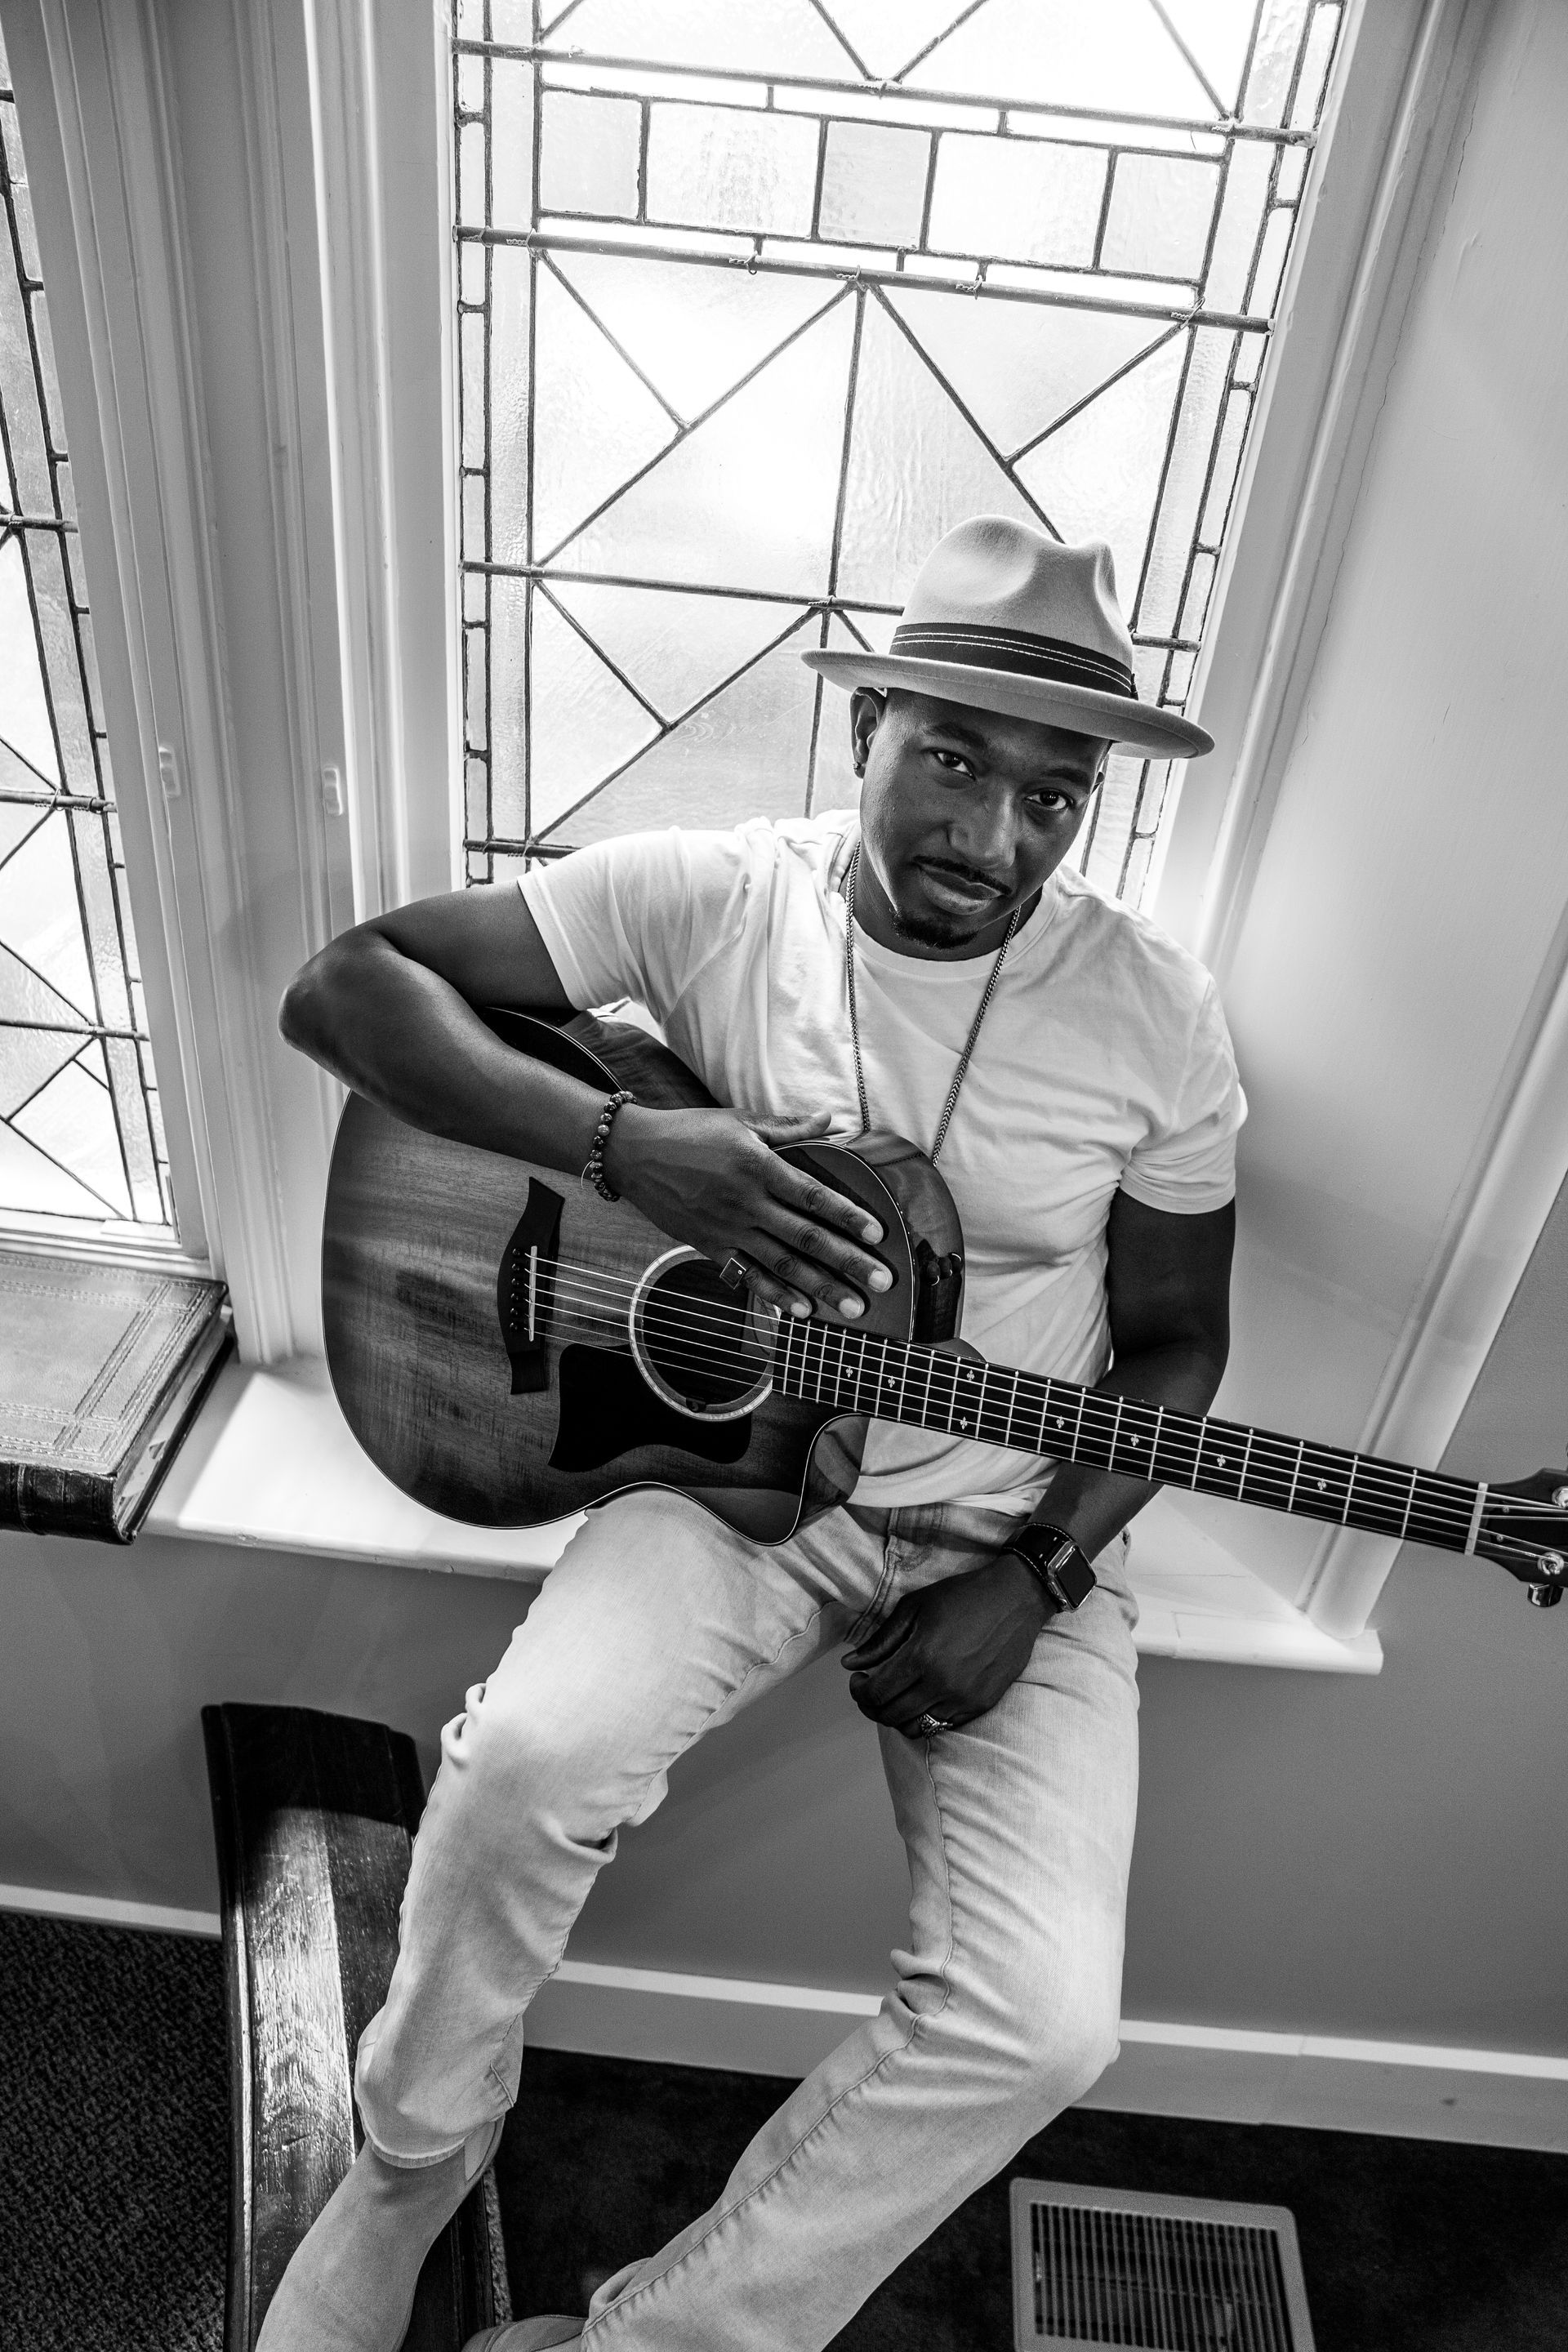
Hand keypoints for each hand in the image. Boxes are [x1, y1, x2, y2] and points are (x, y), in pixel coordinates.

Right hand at [602, 1103, 892, 1322]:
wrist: (633, 1154)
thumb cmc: (690, 1132)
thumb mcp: (739, 1121)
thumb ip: (787, 1127)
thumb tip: (829, 1120)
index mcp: (758, 1166)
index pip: (813, 1195)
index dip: (848, 1215)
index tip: (877, 1234)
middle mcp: (746, 1202)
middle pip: (806, 1236)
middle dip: (848, 1262)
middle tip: (882, 1282)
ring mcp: (727, 1229)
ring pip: (782, 1263)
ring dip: (820, 1287)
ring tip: (852, 1307)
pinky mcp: (709, 1247)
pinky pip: (747, 1275)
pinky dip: (775, 1295)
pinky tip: (801, 1311)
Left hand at [842, 1551, 1050, 1734]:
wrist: (1015, 1600)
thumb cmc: (962, 1596)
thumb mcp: (914, 1606)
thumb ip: (881, 1640)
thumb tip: (850, 1664)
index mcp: (921, 1656)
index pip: (876, 1693)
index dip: (858, 1691)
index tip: (857, 1680)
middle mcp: (941, 1684)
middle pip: (891, 1715)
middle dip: (871, 1706)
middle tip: (870, 1690)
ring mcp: (963, 1698)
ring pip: (915, 1727)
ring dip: (896, 1716)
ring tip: (894, 1697)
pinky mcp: (980, 1705)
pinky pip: (941, 1726)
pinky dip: (923, 1718)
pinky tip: (921, 1698)